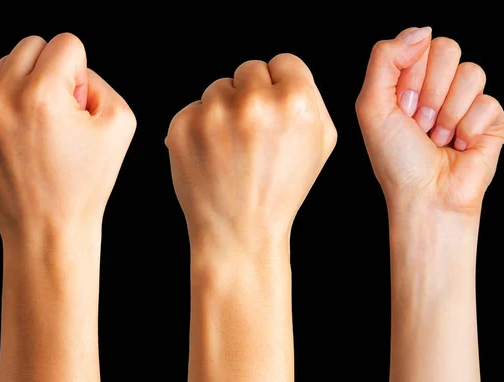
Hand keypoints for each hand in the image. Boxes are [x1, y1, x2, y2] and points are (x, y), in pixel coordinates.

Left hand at [0, 33, 135, 239]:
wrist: (48, 230)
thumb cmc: (87, 183)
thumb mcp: (120, 125)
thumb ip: (100, 83)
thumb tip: (72, 73)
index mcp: (42, 97)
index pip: (66, 43)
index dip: (83, 72)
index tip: (79, 106)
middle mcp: (3, 100)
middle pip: (31, 45)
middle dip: (53, 70)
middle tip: (62, 111)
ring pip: (6, 65)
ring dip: (28, 83)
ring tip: (43, 124)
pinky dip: (10, 105)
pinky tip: (25, 138)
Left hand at [165, 54, 336, 247]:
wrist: (240, 231)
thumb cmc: (282, 188)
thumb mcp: (321, 143)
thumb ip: (311, 98)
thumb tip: (285, 72)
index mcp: (295, 103)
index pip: (285, 61)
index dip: (282, 85)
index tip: (276, 109)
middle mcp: (253, 103)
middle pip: (250, 68)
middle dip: (252, 94)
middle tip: (253, 133)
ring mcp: (214, 115)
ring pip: (219, 87)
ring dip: (225, 110)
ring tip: (233, 148)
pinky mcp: (182, 127)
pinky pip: (194, 107)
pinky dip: (201, 126)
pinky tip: (213, 154)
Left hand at [355, 27, 503, 215]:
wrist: (425, 197)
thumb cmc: (395, 159)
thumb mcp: (371, 106)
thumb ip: (384, 59)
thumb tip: (422, 31)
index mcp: (407, 80)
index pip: (419, 42)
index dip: (411, 74)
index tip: (401, 106)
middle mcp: (437, 86)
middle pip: (448, 48)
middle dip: (430, 91)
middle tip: (419, 123)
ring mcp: (465, 100)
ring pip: (472, 72)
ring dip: (448, 113)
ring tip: (438, 137)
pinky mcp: (490, 118)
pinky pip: (488, 101)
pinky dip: (468, 129)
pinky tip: (459, 146)